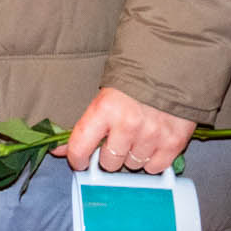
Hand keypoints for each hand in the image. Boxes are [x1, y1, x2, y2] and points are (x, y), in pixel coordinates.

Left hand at [54, 87, 194, 173]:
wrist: (170, 63)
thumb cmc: (132, 81)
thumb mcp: (103, 97)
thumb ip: (83, 126)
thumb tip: (57, 150)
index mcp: (105, 108)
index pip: (80, 147)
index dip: (77, 159)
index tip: (80, 160)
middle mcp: (128, 124)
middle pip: (109, 162)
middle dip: (110, 155)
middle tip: (117, 139)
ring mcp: (152, 134)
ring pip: (132, 166)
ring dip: (132, 156)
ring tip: (137, 135)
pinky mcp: (174, 141)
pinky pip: (155, 168)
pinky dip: (153, 159)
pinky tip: (152, 142)